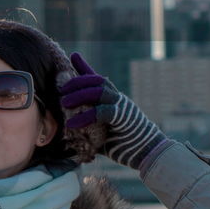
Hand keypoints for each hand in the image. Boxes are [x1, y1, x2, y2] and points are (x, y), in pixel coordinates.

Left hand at [59, 53, 165, 169]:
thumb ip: (87, 129)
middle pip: (96, 80)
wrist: (147, 153)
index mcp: (112, 99)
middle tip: (62, 90)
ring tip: (64, 103)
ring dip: (79, 95)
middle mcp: (117, 98)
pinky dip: (85, 117)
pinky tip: (72, 124)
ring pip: (99, 90)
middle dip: (77, 81)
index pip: (97, 79)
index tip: (74, 55)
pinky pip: (102, 111)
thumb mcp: (100, 134)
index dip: (85, 66)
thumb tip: (69, 134)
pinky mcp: (123, 117)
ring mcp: (122, 106)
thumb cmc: (123, 145)